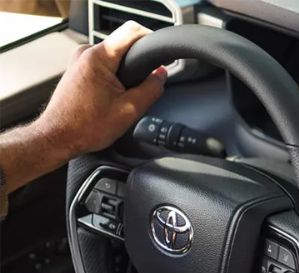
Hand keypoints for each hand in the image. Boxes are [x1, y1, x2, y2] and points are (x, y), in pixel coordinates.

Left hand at [35, 21, 166, 156]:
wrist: (59, 137)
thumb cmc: (85, 127)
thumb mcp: (130, 110)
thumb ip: (151, 89)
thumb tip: (161, 75)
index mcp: (98, 57)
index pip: (131, 32)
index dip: (151, 40)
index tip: (159, 56)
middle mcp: (86, 53)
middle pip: (124, 45)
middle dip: (137, 64)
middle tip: (137, 89)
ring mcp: (80, 60)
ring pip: (115, 57)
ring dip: (125, 73)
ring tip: (121, 96)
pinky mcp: (78, 69)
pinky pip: (104, 65)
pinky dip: (114, 77)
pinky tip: (111, 97)